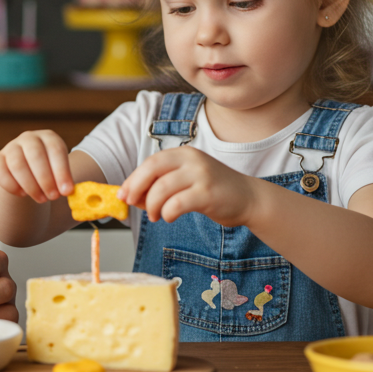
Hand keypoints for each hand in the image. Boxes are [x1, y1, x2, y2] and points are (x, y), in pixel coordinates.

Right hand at [0, 130, 72, 202]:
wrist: (28, 170)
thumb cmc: (50, 172)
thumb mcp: (60, 172)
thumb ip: (65, 182)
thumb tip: (69, 192)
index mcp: (49, 137)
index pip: (56, 150)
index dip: (62, 171)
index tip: (66, 191)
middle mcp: (29, 138)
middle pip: (35, 155)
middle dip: (45, 179)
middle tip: (53, 197)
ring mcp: (11, 147)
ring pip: (17, 164)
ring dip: (30, 185)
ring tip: (41, 199)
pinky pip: (0, 172)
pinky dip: (12, 186)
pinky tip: (23, 194)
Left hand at [118, 146, 256, 225]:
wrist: (249, 198)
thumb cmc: (214, 191)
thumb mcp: (187, 181)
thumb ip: (162, 184)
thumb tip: (131, 196)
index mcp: (184, 154)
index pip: (151, 162)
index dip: (133, 178)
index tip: (123, 194)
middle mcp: (192, 160)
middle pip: (152, 169)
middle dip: (136, 187)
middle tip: (131, 203)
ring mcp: (201, 175)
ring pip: (162, 188)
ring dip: (152, 205)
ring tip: (154, 215)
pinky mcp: (208, 194)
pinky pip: (177, 204)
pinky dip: (167, 213)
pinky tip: (169, 217)